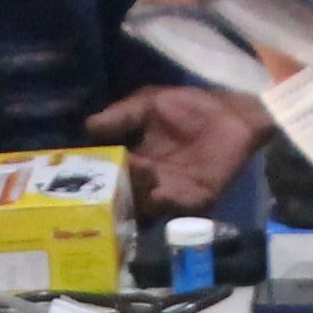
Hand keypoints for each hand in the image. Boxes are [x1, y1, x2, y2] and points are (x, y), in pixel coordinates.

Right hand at [86, 84, 275, 219]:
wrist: (233, 113)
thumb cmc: (190, 106)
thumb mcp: (149, 104)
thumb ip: (121, 116)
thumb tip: (88, 126)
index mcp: (134, 160)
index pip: (108, 175)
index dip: (95, 177)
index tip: (79, 174)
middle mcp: (148, 182)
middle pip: (123, 197)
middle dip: (113, 193)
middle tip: (105, 184)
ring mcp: (172, 193)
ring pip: (146, 206)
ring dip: (139, 195)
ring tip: (135, 178)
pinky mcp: (197, 199)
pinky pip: (178, 208)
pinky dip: (167, 202)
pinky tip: (159, 191)